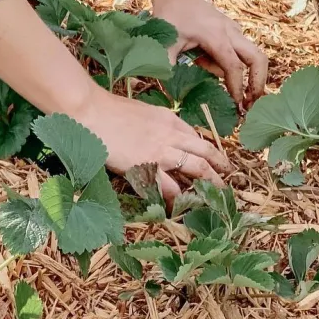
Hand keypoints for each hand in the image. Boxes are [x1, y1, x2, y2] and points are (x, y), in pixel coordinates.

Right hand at [73, 87, 230, 203]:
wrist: (92, 112)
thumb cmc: (108, 110)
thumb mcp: (139, 111)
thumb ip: (153, 124)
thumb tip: (156, 137)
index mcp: (168, 119)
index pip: (196, 137)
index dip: (207, 151)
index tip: (213, 161)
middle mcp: (171, 134)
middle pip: (205, 153)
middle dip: (219, 168)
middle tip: (226, 180)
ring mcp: (162, 151)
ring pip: (198, 169)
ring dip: (210, 184)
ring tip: (218, 197)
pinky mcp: (149, 167)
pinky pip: (172, 188)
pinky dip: (180, 200)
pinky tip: (183, 209)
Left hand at [147, 0, 267, 109]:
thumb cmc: (171, 15)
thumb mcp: (166, 42)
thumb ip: (167, 66)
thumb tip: (169, 92)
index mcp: (217, 36)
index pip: (234, 68)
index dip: (237, 89)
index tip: (237, 108)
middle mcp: (231, 32)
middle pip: (258, 59)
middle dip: (259, 82)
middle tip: (252, 104)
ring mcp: (233, 30)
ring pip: (251, 55)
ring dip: (244, 73)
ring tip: (217, 80)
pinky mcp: (231, 30)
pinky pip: (240, 50)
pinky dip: (234, 62)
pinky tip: (206, 62)